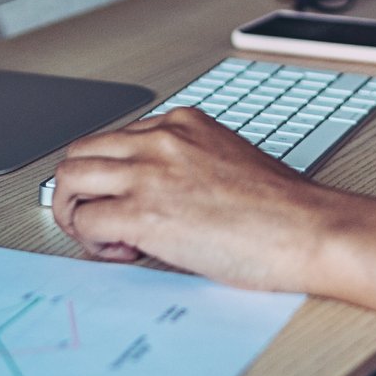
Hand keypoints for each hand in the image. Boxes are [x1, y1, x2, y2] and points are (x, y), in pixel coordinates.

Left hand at [50, 108, 345, 292]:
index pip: (113, 139)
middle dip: (78, 191)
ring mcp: (150, 173)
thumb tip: (151, 192)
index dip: (112, 176)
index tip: (127, 201)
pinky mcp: (144, 213)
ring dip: (75, 214)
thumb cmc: (279, 208)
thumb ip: (183, 162)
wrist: (306, 228)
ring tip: (105, 238)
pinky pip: (86, 223)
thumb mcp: (226, 159)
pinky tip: (128, 253)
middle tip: (98, 221)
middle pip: (79, 152)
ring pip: (69, 181)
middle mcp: (160, 139)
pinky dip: (94, 244)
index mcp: (182, 122)